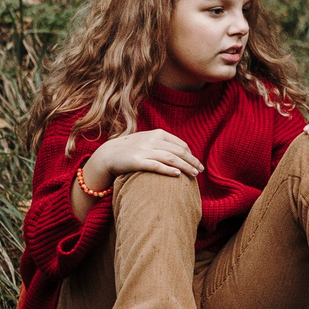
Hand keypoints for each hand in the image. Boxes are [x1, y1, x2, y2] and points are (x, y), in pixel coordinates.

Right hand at [82, 129, 201, 191]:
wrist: (108, 154)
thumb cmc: (130, 149)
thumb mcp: (147, 141)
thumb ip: (161, 143)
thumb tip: (180, 152)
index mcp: (157, 133)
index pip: (180, 144)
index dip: (191, 154)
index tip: (196, 163)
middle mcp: (152, 140)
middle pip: (179, 151)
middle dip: (192, 161)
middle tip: (200, 171)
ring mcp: (145, 150)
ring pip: (171, 158)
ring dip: (185, 166)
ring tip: (194, 175)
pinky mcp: (137, 161)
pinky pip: (156, 165)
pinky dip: (168, 170)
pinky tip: (177, 175)